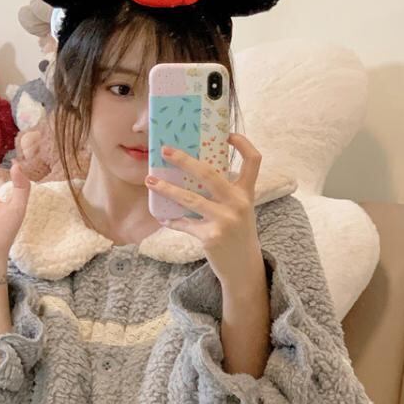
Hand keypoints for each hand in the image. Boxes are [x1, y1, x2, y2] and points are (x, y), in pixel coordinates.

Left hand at [147, 127, 261, 279]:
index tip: (227, 134)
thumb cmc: (237, 235)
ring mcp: (225, 220)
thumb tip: (195, 172)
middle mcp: (238, 203)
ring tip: (150, 180)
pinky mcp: (212, 237)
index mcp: (246, 192)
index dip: (243, 143)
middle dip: (184, 160)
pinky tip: (162, 218)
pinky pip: (185, 224)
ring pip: (189, 198)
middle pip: (209, 173)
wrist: (244, 269)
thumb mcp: (240, 209)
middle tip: (165, 150)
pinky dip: (172, 221)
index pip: (253, 160)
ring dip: (166, 189)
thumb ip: (226, 192)